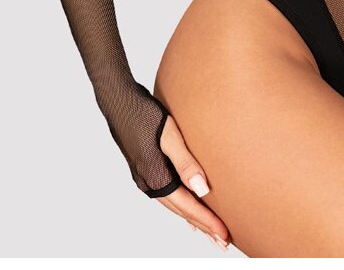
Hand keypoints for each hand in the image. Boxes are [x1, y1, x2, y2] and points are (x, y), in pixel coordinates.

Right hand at [155, 112, 232, 251]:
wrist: (119, 102)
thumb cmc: (146, 114)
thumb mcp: (170, 135)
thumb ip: (186, 162)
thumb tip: (203, 189)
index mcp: (155, 178)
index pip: (187, 207)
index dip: (207, 222)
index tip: (225, 236)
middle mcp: (148, 183)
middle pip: (181, 211)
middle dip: (203, 226)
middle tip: (222, 242)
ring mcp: (145, 178)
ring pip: (174, 205)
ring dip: (193, 217)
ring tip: (210, 230)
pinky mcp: (145, 169)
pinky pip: (168, 195)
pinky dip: (181, 205)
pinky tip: (188, 207)